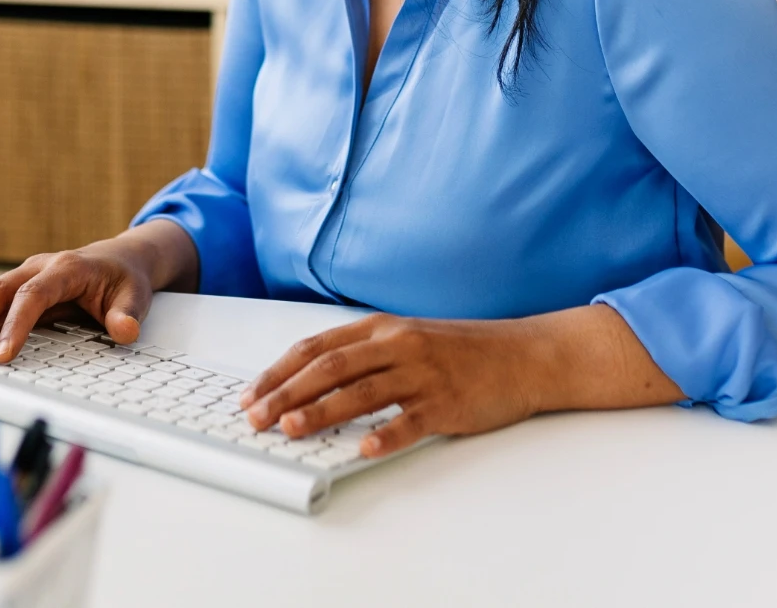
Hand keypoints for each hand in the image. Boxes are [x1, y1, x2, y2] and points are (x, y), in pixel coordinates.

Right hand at [0, 219, 197, 362]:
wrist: (120, 259)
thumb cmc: (124, 278)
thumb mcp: (136, 295)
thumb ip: (128, 314)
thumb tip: (125, 331)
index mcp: (66, 268)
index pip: (34, 295)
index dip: (17, 324)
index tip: (5, 355)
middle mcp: (39, 268)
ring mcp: (26, 278)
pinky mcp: (19, 291)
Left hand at [238, 305, 682, 457]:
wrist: (524, 355)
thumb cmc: (462, 350)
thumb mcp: (408, 339)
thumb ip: (365, 354)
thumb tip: (310, 380)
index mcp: (382, 329)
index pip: (317, 347)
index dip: (280, 370)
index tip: (252, 393)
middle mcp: (397, 346)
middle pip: (330, 368)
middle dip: (287, 393)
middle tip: (258, 417)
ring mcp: (423, 373)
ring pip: (362, 391)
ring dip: (322, 411)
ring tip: (293, 429)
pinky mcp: (448, 402)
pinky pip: (411, 421)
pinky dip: (385, 435)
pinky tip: (363, 449)